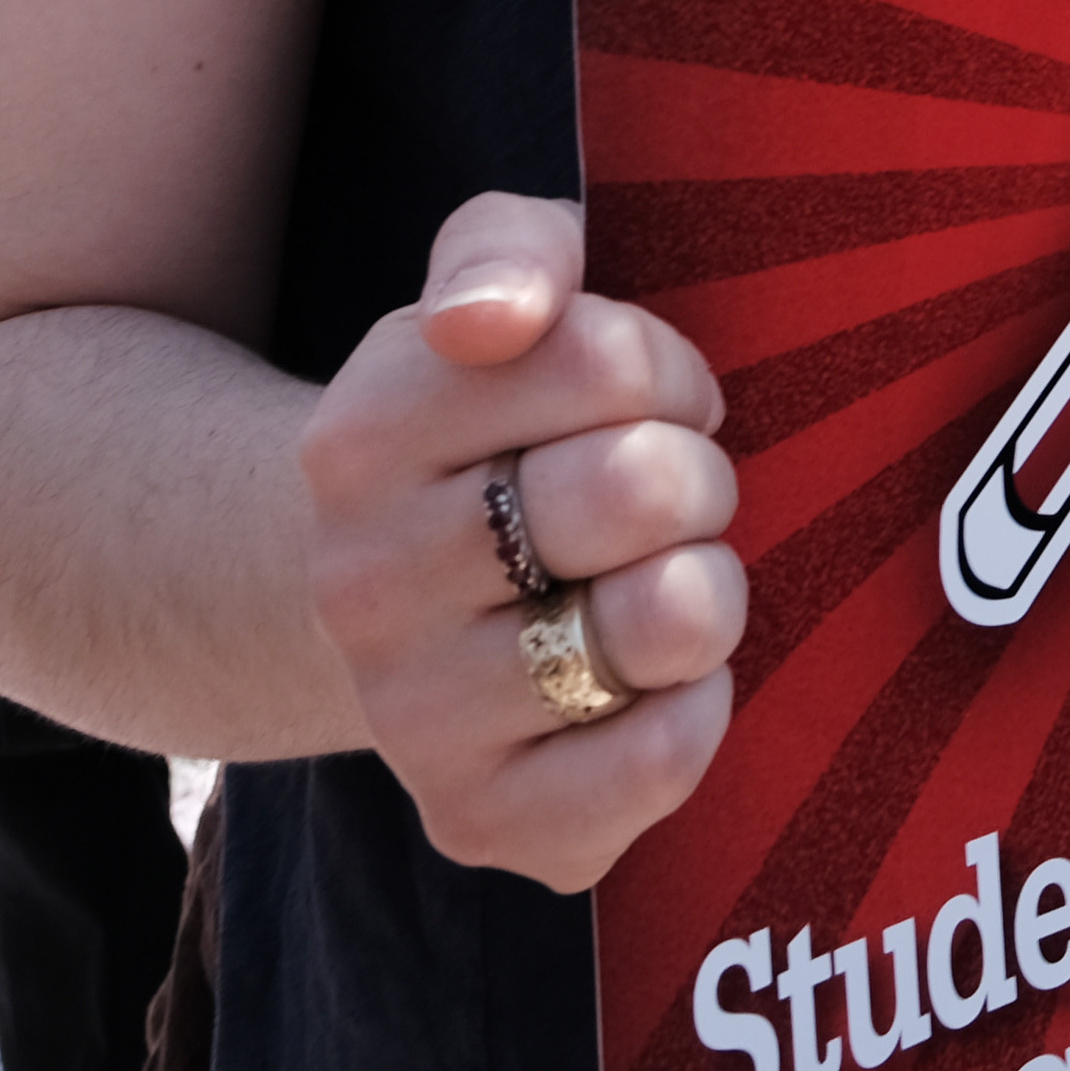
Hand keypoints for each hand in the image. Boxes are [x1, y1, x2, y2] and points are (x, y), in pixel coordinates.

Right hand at [296, 192, 741, 889]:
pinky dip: (698, 711)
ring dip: (707, 590)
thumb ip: (506, 249)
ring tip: (660, 582)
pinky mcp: (475, 821)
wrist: (385, 596)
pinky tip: (657, 682)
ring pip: (663, 623)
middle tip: (667, 497)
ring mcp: (409, 713)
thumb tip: (489, 319)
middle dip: (694, 477)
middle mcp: (362, 581)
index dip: (667, 374)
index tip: (647, 403)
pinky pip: (658, 759)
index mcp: (364, 430)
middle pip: (641, 487)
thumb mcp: (490, 293)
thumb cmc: (485, 423)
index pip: (608, 359)